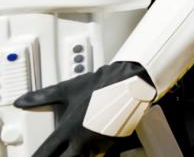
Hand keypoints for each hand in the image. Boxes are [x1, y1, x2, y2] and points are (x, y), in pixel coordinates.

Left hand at [14, 61, 152, 156]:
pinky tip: (94, 150)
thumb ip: (44, 97)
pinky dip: (95, 155)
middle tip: (57, 153)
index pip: (45, 154)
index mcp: (67, 130)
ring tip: (76, 149)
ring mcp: (98, 145)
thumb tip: (23, 100)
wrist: (131, 83)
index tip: (38, 156)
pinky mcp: (113, 145)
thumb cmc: (101, 86)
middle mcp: (81, 142)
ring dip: (77, 155)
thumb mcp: (69, 89)